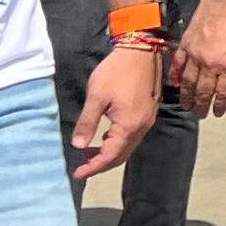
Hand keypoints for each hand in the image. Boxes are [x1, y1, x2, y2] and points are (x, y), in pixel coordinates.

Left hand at [71, 41, 161, 179]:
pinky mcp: (147, 113)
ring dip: (109, 154)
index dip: (93, 167)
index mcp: (128, 126)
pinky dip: (117, 143)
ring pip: (127, 147)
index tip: (77, 173)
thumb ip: (87, 122)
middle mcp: (141, 128)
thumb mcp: (96, 96)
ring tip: (89, 155)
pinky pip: (132, 137)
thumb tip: (77, 145)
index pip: (110, 156)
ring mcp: (146, 121)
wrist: (140, 51)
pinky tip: (105, 138)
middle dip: (101, 164)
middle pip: (121, 155)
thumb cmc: (116, 72)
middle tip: (82, 167)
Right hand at [173, 0, 225, 119]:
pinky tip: (175, 85)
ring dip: (187, 97)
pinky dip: (176, 77)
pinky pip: (178, 65)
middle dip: (202, 106)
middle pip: (204, 91)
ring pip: (188, 82)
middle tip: (200, 114)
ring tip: (186, 106)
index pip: (223, 93)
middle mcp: (211, 64)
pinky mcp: (185, 45)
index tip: (217, 113)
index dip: (220, 106)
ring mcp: (195, 55)